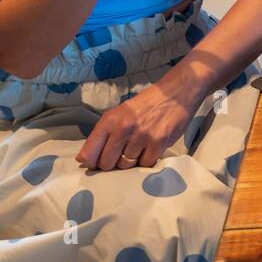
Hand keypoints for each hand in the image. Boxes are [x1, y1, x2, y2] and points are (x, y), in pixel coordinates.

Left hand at [76, 81, 196, 170]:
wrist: (176, 94)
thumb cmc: (146, 105)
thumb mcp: (120, 113)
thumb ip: (103, 135)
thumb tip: (86, 160)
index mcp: (110, 120)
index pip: (89, 153)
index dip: (91, 162)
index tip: (96, 163)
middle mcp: (123, 129)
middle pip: (106, 164)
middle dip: (112, 163)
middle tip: (120, 155)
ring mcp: (141, 137)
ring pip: (125, 166)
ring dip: (130, 162)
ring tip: (138, 148)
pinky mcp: (158, 143)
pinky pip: (145, 164)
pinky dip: (146, 160)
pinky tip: (150, 148)